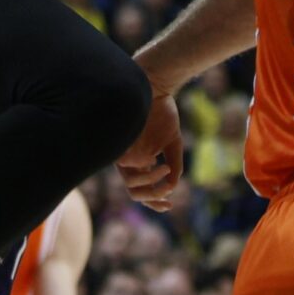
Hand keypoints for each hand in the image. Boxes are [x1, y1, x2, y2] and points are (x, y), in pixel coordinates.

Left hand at [118, 94, 183, 209]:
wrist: (156, 88)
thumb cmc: (163, 113)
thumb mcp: (173, 142)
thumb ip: (174, 164)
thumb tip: (173, 186)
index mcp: (140, 161)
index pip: (141, 189)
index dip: (154, 202)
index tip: (170, 206)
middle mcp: (128, 160)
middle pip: (133, 192)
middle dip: (152, 198)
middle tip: (167, 197)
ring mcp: (122, 152)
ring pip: (130, 183)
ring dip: (150, 182)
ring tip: (165, 170)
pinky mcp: (119, 144)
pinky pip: (128, 166)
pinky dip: (145, 170)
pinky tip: (158, 160)